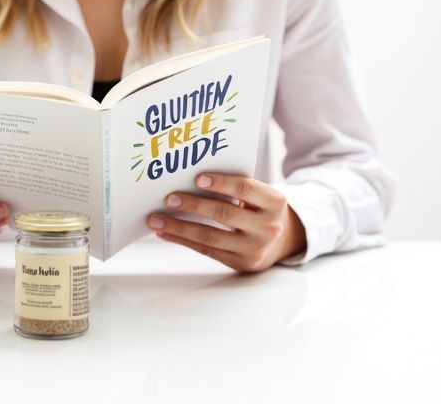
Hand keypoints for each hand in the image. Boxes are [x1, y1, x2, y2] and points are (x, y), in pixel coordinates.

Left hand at [146, 173, 305, 272]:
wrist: (284, 241)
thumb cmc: (261, 210)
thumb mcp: (261, 196)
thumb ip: (238, 187)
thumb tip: (191, 179)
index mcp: (274, 202)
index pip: (246, 188)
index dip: (222, 183)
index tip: (198, 177)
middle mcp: (268, 227)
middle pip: (225, 213)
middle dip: (194, 205)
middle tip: (169, 197)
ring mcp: (254, 248)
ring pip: (211, 236)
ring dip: (179, 226)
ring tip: (156, 218)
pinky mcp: (240, 263)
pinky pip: (206, 250)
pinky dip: (182, 240)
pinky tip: (165, 231)